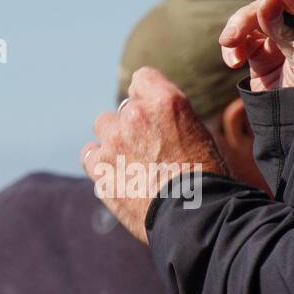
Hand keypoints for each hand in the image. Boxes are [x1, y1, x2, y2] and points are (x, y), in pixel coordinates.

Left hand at [80, 68, 226, 244]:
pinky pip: (88, 153)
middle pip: (123, 109)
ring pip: (103, 127)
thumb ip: (170, 120)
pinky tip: (113, 173)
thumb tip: (154, 120)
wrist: (193, 215)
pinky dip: (97, 161)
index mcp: (167, 102)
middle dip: (132, 124)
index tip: (149, 110)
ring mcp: (114, 141)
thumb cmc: (205, 179)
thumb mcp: (198, 135)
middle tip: (146, 148)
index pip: (142, 78)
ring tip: (130, 162)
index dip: (145, 94)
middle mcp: (136, 116)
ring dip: (113, 140)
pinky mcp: (98, 167)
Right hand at [221, 0, 293, 90]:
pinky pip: (240, 43)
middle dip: (243, 19)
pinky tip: (233, 62)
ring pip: (248, 22)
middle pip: (263, 6)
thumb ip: (283, 30)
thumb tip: (265, 3)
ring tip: (230, 53)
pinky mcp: (260, 54)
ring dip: (234, 34)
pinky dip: (232, 50)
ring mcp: (276, 37)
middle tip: (230, 39)